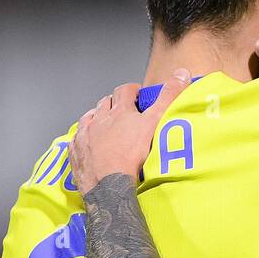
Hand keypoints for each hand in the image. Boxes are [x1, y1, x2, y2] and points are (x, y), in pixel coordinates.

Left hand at [69, 70, 190, 194]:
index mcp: (119, 111)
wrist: (109, 184)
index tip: (137, 94)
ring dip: (97, 117)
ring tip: (105, 124)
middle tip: (123, 110)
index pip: (125, 90)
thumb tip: (182, 73)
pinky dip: (83, 137)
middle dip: (114, 103)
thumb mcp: (155, 123)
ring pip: (89, 118)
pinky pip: (77, 139)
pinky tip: (88, 142)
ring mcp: (85, 135)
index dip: (132, 90)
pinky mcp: (76, 151)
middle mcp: (99, 119)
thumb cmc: (132, 155)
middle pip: (105, 103)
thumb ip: (168, 98)